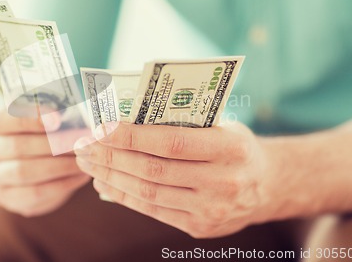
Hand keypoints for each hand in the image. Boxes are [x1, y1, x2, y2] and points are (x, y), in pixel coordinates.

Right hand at [0, 104, 90, 216]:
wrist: (30, 166)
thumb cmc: (38, 132)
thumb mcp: (39, 116)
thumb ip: (50, 113)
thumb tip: (76, 115)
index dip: (28, 117)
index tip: (57, 118)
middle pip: (17, 146)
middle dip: (53, 143)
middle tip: (80, 141)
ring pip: (24, 171)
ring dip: (59, 165)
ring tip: (83, 159)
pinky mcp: (7, 197)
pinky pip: (35, 193)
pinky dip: (61, 184)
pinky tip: (79, 176)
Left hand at [74, 121, 276, 237]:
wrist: (268, 185)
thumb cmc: (235, 145)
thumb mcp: (220, 124)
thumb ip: (180, 123)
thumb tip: (125, 124)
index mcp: (230, 147)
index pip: (171, 141)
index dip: (131, 135)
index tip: (99, 126)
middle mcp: (223, 181)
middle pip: (153, 170)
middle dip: (111, 156)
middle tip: (83, 144)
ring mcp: (212, 210)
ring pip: (149, 193)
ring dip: (111, 176)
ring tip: (88, 162)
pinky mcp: (200, 227)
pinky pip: (153, 211)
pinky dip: (124, 196)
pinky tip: (105, 183)